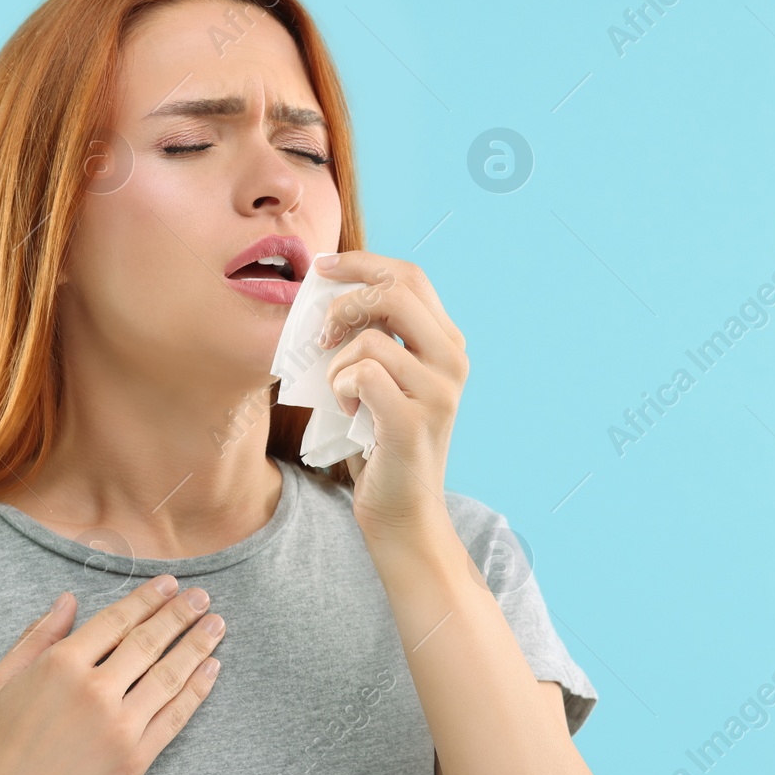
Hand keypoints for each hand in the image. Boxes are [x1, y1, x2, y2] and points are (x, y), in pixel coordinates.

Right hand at [0, 577, 225, 774]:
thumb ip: (37, 636)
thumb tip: (69, 600)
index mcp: (60, 665)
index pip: (117, 620)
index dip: (147, 599)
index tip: (169, 584)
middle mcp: (95, 691)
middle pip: (150, 641)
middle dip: (181, 614)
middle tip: (203, 597)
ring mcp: (119, 727)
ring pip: (169, 675)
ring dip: (198, 645)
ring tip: (217, 624)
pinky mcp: (135, 761)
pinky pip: (175, 717)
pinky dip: (197, 690)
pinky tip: (211, 669)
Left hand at [314, 250, 468, 538]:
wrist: (401, 512)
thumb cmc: (379, 441)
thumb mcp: (382, 377)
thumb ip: (372, 335)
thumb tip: (330, 291)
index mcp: (446, 342)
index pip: (409, 276)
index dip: (362, 262)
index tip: (323, 266)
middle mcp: (452, 360)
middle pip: (396, 291)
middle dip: (345, 302)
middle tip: (322, 333)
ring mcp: (439, 391)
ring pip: (370, 339)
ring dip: (337, 363)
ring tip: (342, 393)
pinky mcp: (413, 420)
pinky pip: (361, 375)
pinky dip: (340, 389)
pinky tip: (349, 412)